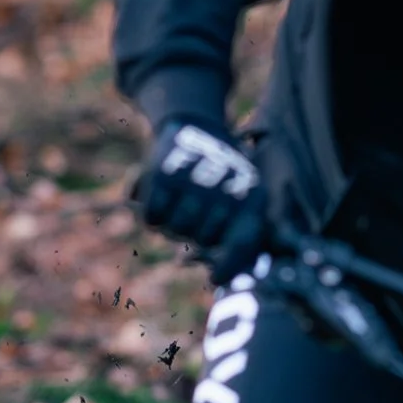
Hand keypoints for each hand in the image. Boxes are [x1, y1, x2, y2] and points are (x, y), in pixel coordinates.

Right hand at [136, 119, 269, 273]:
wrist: (195, 123)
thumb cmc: (221, 172)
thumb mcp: (242, 194)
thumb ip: (238, 235)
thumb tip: (221, 278)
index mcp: (252, 197)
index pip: (243, 243)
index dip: (229, 267)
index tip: (215, 279)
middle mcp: (225, 190)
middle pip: (202, 239)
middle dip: (194, 231)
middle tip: (192, 209)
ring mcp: (195, 183)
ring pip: (174, 231)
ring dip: (171, 220)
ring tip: (178, 196)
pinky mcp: (164, 175)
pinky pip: (151, 219)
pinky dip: (150, 209)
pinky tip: (155, 189)